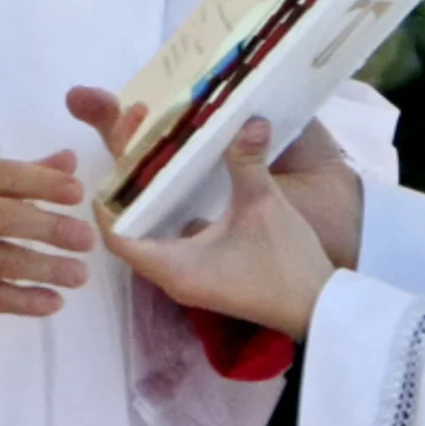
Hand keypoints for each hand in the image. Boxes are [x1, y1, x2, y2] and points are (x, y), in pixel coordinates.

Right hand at [0, 153, 96, 324]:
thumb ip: (14, 177)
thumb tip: (68, 160)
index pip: (2, 175)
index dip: (42, 182)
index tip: (77, 191)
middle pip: (6, 218)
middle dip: (50, 228)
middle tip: (86, 239)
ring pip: (1, 260)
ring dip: (44, 269)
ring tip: (78, 275)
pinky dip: (22, 301)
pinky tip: (52, 303)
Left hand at [93, 118, 336, 339]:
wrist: (317, 306)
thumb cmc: (287, 264)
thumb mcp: (264, 206)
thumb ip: (247, 162)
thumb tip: (248, 120)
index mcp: (173, 267)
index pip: (116, 236)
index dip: (107, 201)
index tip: (113, 161)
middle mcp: (170, 275)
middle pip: (128, 230)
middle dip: (127, 187)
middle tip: (135, 147)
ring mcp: (184, 276)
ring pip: (148, 233)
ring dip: (145, 198)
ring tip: (150, 156)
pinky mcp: (200, 272)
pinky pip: (167, 238)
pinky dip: (165, 211)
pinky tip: (176, 181)